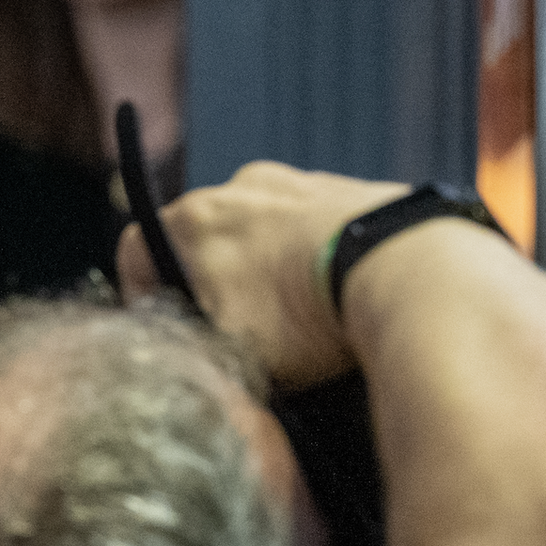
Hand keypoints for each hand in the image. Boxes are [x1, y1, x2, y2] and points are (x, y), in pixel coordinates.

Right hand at [119, 161, 407, 392]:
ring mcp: (306, 183)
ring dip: (275, 266)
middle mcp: (246, 186)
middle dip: (218, 280)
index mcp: (196, 219)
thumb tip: (180, 362)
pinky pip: (326, 226)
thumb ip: (190, 352)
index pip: (138, 249)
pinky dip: (326, 255)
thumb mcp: (226, 354)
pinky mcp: (359, 189)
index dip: (145, 294)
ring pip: (270, 230)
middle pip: (208, 236)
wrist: (407, 273)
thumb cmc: (308, 314)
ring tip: (303, 315)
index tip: (169, 325)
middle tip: (242, 329)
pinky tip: (345, 294)